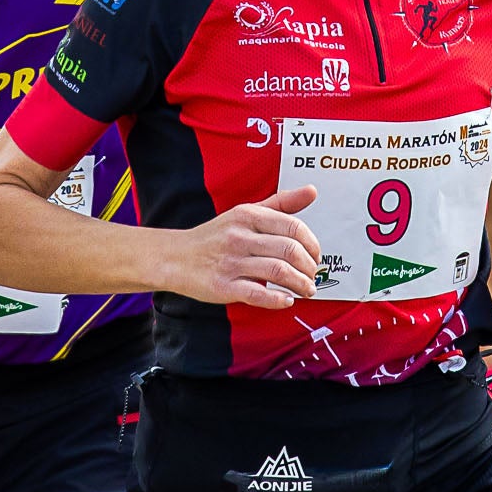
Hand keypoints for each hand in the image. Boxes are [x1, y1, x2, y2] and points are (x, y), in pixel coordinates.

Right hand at [164, 187, 321, 307]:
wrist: (176, 257)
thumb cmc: (216, 236)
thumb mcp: (246, 212)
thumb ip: (281, 203)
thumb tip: (312, 191)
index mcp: (248, 215)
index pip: (294, 227)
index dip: (312, 244)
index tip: (315, 255)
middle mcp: (239, 236)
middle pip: (290, 250)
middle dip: (309, 267)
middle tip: (312, 276)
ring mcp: (231, 262)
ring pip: (278, 271)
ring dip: (300, 284)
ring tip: (305, 289)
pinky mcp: (223, 286)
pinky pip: (257, 293)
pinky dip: (277, 299)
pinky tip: (286, 300)